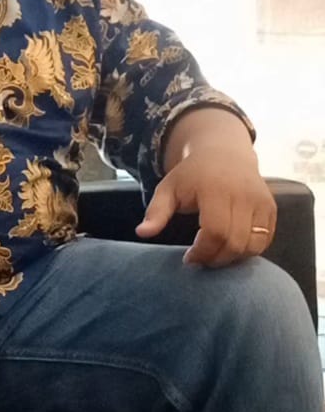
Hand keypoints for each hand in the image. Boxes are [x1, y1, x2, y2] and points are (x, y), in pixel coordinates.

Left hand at [135, 148, 276, 266]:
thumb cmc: (192, 174)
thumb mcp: (168, 188)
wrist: (224, 153)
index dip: (203, 251)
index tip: (189, 258)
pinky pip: (264, 240)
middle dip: (216, 258)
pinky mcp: (270, 209)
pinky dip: (248, 250)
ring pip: (252, 245)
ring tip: (215, 253)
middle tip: (201, 259)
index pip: (215, 231)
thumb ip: (156, 211)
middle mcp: (243, 195)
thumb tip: (142, 233)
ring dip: (233, 257)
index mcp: (215, 189)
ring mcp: (261, 202)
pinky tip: (230, 246)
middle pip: (235, 242)